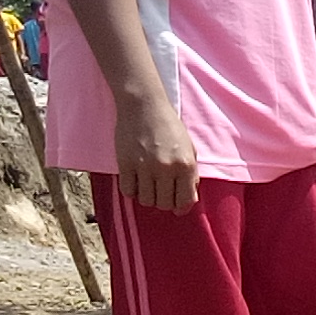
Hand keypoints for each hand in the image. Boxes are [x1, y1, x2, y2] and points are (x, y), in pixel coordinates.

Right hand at [114, 98, 198, 212]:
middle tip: (161, 193)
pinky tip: (135, 181)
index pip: (185, 201)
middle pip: (164, 204)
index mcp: (185, 165)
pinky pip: (128, 191)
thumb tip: (188, 201)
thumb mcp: (189, 150)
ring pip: (146, 200)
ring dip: (147, 197)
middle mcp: (166, 168)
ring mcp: (144, 167)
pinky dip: (132, 190)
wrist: (144, 106)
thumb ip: (190, 175)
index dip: (181, 208)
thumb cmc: (169, 128)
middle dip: (164, 202)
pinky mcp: (125, 163)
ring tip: (148, 185)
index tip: (177, 207)